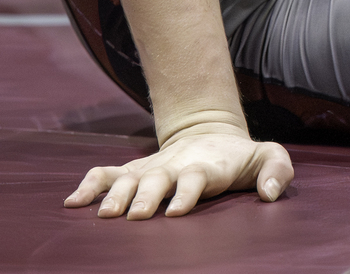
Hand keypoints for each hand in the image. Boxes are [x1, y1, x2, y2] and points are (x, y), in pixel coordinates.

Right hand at [65, 120, 293, 219]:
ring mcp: (152, 169)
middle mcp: (174, 167)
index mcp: (206, 166)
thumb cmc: (241, 157)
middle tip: (134, 216)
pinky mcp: (134, 172)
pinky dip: (90, 185)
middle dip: (147, 196)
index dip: (187, 192)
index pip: (196, 178)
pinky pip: (107, 175)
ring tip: (103, 214)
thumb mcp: (268, 157)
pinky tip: (72, 203)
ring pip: (129, 178)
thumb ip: (277, 170)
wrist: (210, 134)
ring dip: (115, 194)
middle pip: (158, 179)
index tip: (176, 212)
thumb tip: (268, 195)